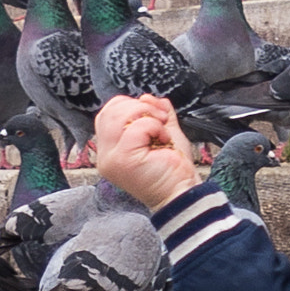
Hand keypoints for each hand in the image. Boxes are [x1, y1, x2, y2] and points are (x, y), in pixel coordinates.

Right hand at [95, 94, 199, 210]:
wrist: (184, 194)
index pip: (107, 114)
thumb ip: (155, 114)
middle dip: (140, 107)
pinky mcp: (122, 160)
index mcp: (110, 149)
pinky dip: (154, 127)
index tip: (154, 113)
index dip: (129, 105)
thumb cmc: (174, 170)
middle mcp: (105, 155)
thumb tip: (148, 96)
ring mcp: (111, 158)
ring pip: (119, 116)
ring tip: (162, 130)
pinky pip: (135, 128)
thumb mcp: (163, 134)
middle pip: (110, 111)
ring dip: (147, 115)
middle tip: (162, 118)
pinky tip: (163, 139)